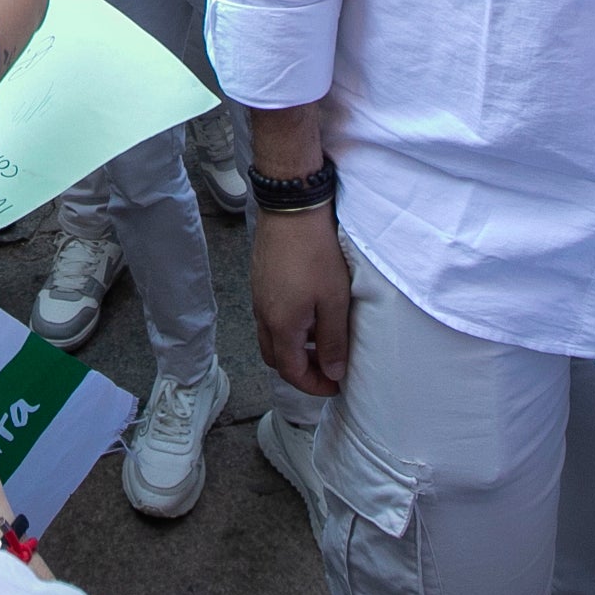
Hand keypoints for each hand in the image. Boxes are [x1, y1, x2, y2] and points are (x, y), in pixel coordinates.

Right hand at [252, 202, 351, 398]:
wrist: (291, 209)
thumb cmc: (316, 253)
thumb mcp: (334, 301)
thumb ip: (332, 341)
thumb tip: (333, 372)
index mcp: (281, 326)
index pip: (291, 372)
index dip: (313, 385)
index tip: (335, 384)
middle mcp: (263, 315)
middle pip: (276, 358)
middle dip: (300, 370)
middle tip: (327, 367)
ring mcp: (258, 296)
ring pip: (271, 337)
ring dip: (294, 347)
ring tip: (321, 339)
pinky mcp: (260, 280)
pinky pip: (269, 316)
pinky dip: (287, 326)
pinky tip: (309, 310)